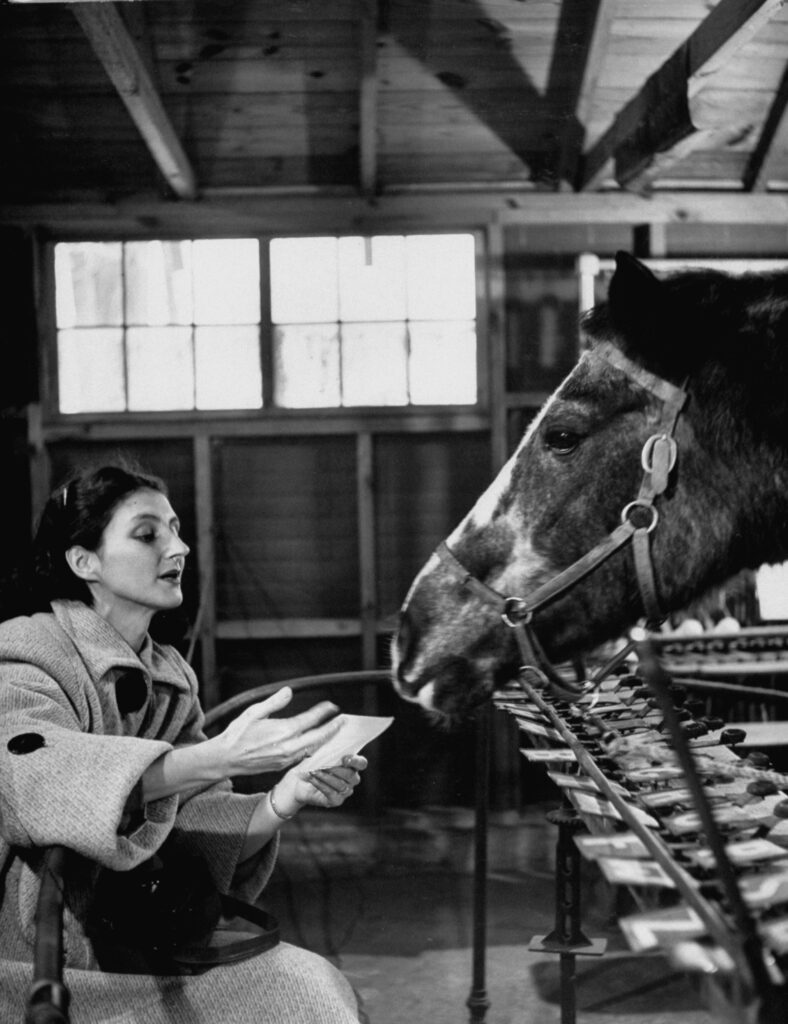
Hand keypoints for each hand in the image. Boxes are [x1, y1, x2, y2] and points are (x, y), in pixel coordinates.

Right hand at [213, 687, 340, 775]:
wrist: (225, 758)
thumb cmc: (237, 733)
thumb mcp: (253, 712)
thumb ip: (274, 702)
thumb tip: (289, 691)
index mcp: (282, 730)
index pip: (310, 719)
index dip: (323, 712)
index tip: (332, 706)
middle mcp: (288, 746)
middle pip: (318, 737)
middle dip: (332, 728)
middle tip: (343, 721)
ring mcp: (286, 758)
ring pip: (312, 749)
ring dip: (324, 740)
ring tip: (335, 732)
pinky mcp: (282, 766)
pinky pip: (303, 757)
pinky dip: (313, 750)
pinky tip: (317, 745)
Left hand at [274, 754, 367, 813]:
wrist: (298, 781)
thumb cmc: (312, 764)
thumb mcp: (320, 752)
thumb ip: (329, 745)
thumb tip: (334, 732)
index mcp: (352, 765)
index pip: (362, 764)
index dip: (356, 761)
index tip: (345, 758)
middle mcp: (351, 780)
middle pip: (351, 776)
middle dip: (337, 770)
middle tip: (324, 765)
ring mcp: (344, 791)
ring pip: (340, 785)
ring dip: (326, 777)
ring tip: (314, 771)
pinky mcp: (335, 801)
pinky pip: (330, 793)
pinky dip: (320, 784)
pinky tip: (312, 778)